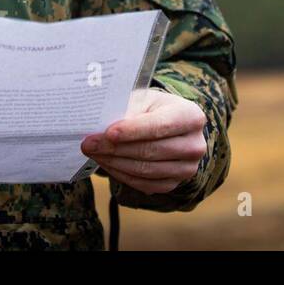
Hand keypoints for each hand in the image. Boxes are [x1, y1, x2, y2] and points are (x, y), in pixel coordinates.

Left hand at [81, 88, 206, 195]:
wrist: (168, 126)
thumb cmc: (153, 108)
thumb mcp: (144, 99)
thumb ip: (128, 109)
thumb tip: (101, 123)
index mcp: (190, 116)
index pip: (159, 126)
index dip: (133, 131)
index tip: (108, 132)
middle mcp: (194, 144)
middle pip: (150, 150)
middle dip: (115, 148)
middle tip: (89, 143)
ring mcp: (187, 168)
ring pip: (145, 170)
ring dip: (114, 162)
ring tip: (93, 152)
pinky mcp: (174, 183)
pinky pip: (144, 184)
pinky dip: (121, 174)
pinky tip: (106, 162)